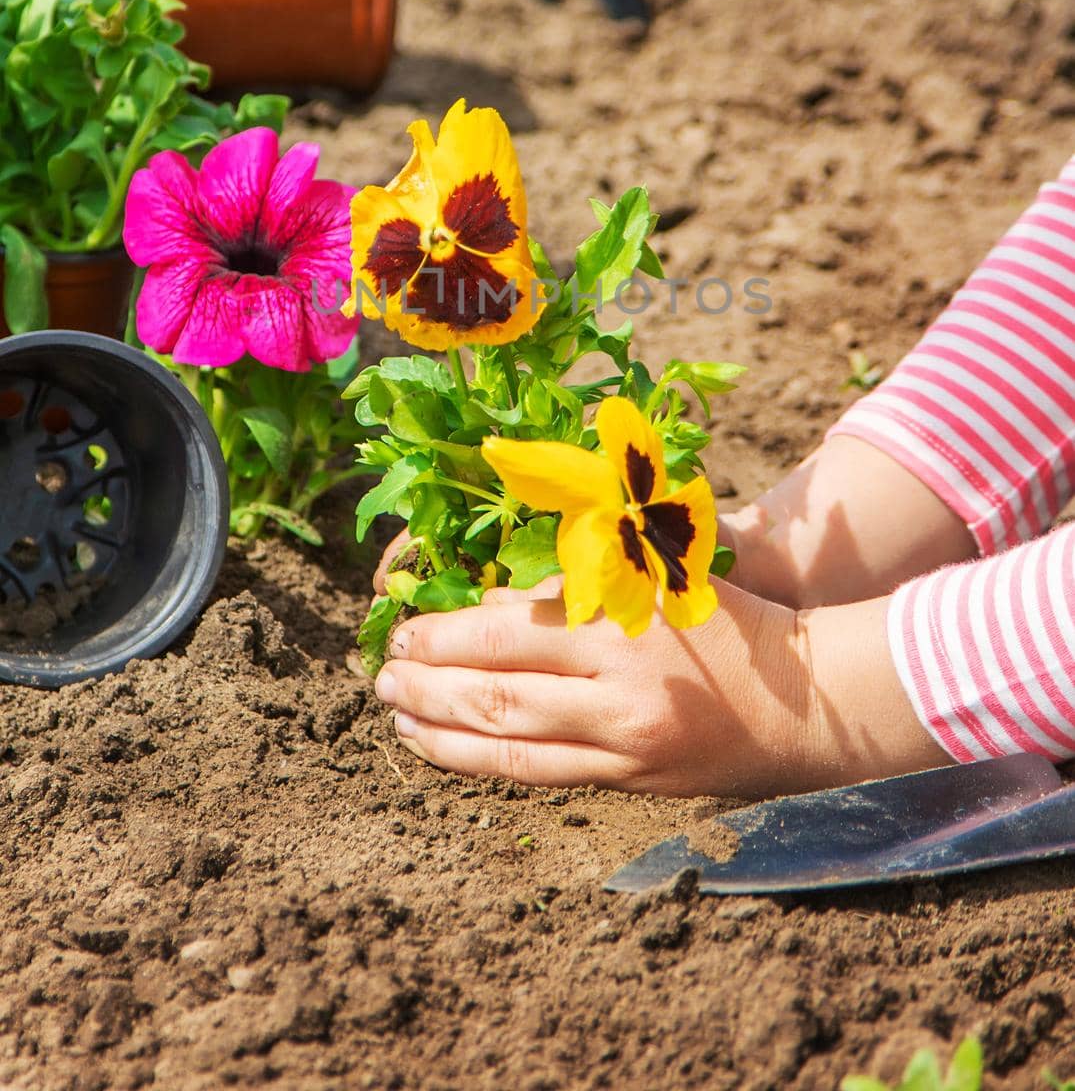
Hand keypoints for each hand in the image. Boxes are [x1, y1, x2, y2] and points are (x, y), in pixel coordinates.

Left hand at [374, 575, 815, 796]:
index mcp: (623, 624)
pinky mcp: (629, 782)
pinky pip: (540, 774)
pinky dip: (482, 763)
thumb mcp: (661, 582)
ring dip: (440, 729)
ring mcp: (623, 744)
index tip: (407, 630)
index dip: (448, 632)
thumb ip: (581, 588)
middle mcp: (618, 688)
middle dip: (428, 682)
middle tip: (382, 674)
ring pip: (508, 741)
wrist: (809, 703)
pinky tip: (445, 753)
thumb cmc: (731, 624)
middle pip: (496, 689)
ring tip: (395, 715)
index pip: (510, 630)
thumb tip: (497, 603)